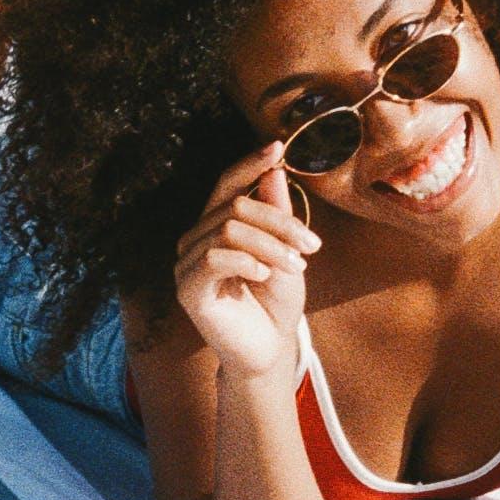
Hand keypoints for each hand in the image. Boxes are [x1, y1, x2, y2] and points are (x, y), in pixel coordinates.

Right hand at [174, 145, 319, 382]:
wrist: (269, 351)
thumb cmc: (276, 304)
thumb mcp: (286, 253)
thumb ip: (276, 215)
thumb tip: (274, 171)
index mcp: (217, 226)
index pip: (227, 184)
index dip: (250, 164)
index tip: (278, 147)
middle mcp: (196, 239)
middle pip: (236, 206)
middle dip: (280, 222)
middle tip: (312, 246)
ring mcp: (187, 263)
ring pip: (229, 230)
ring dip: (271, 246)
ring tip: (296, 267)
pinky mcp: (187, 289)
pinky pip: (214, 258)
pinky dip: (247, 262)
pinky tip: (264, 276)